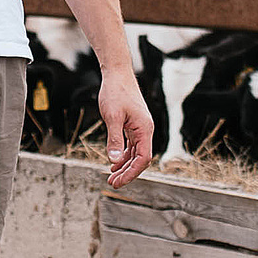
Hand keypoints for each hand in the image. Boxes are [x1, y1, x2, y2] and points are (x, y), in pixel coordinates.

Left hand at [96, 68, 152, 188]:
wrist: (117, 74)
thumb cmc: (115, 92)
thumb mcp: (112, 116)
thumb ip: (114, 139)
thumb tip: (114, 160)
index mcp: (145, 129)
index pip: (143, 158)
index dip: (132, 173)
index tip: (118, 182)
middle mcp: (146, 130)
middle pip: (140, 159)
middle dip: (127, 172)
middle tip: (112, 184)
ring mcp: (140, 127)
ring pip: (135, 153)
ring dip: (124, 166)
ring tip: (111, 177)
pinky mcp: (134, 125)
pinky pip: (131, 145)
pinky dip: (123, 155)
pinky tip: (114, 162)